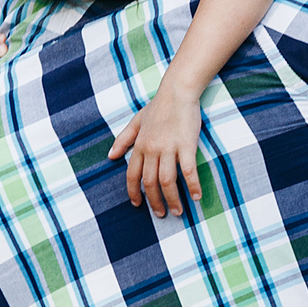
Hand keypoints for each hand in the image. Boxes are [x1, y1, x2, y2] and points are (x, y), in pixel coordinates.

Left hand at [108, 89, 204, 216]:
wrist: (177, 91)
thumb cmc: (159, 106)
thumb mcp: (137, 121)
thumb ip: (124, 139)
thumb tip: (110, 156)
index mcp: (140, 145)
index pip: (132, 174)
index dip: (134, 192)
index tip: (137, 205)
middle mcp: (151, 149)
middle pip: (149, 183)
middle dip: (154, 202)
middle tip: (161, 214)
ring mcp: (168, 148)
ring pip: (167, 181)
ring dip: (172, 199)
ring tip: (178, 212)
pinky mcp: (186, 145)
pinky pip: (188, 171)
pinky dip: (192, 186)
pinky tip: (197, 197)